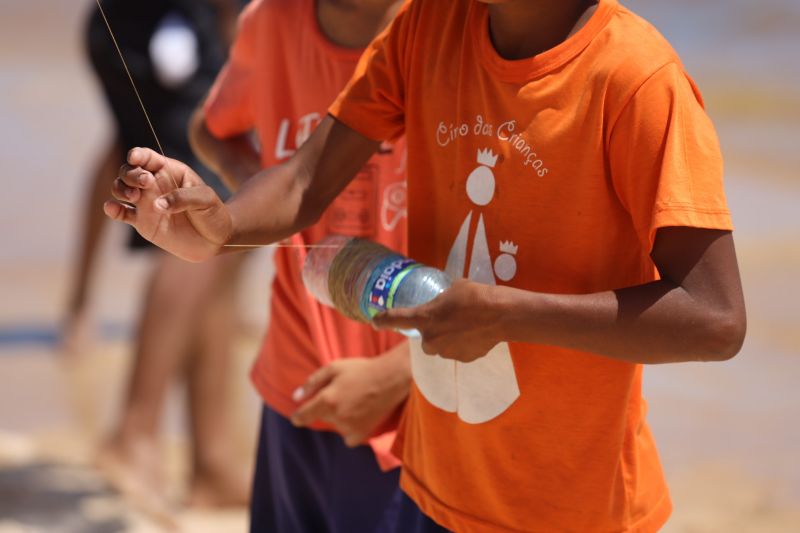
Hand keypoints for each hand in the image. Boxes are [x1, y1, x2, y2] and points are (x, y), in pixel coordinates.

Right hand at [104, 148, 231, 261]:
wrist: (215, 239)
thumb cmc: (213, 213)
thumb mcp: (205, 200)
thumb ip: (183, 198)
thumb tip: (157, 205)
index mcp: (169, 171)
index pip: (148, 158)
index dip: (138, 155)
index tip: (136, 158)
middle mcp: (153, 184)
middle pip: (129, 171)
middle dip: (130, 174)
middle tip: (145, 183)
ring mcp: (145, 202)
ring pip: (121, 189)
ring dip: (120, 189)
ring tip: (133, 197)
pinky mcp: (141, 221)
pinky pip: (121, 213)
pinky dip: (113, 209)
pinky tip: (112, 208)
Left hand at [290, 344, 409, 446]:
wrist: (390, 378)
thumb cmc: (361, 370)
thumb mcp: (333, 367)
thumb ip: (312, 383)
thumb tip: (296, 397)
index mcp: (327, 400)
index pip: (303, 416)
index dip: (298, 416)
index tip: (298, 416)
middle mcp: (337, 417)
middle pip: (322, 418)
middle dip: (326, 408)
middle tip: (342, 393)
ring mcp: (350, 427)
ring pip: (335, 426)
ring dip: (339, 417)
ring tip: (354, 401)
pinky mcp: (362, 433)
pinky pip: (348, 437)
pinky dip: (350, 429)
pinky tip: (358, 415)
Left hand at [373, 280, 504, 361]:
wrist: (501, 314)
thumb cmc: (475, 295)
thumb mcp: (453, 289)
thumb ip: (442, 300)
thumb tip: (445, 303)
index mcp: (424, 318)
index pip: (396, 319)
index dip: (384, 320)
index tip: (375, 320)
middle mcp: (431, 339)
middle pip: (427, 338)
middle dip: (435, 330)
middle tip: (450, 318)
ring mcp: (447, 352)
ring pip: (443, 346)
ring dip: (450, 337)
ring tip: (468, 323)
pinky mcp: (463, 359)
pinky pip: (459, 351)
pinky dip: (465, 344)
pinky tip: (477, 332)